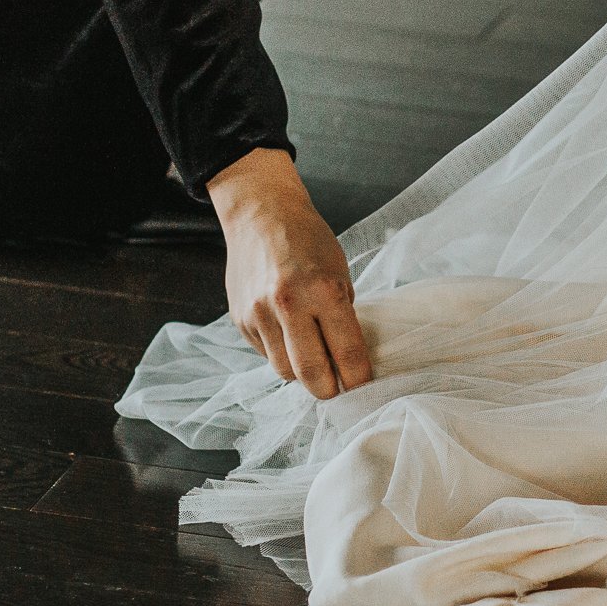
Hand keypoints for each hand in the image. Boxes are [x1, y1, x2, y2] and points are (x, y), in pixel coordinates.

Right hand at [207, 148, 370, 398]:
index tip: (365, 388)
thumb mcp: (339, 272)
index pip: (347, 353)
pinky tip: (287, 334)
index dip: (359, 379)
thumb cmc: (309, 241)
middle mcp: (289, 305)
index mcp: (323, 291)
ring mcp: (259, 313)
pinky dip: (280, 352)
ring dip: (301, 372)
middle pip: (311, 375)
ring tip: (312, 358)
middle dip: (329, 391)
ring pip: (284, 370)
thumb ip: (342, 315)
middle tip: (338, 390)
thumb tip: (346, 361)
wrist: (261, 214)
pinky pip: (265, 353)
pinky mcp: (240, 319)